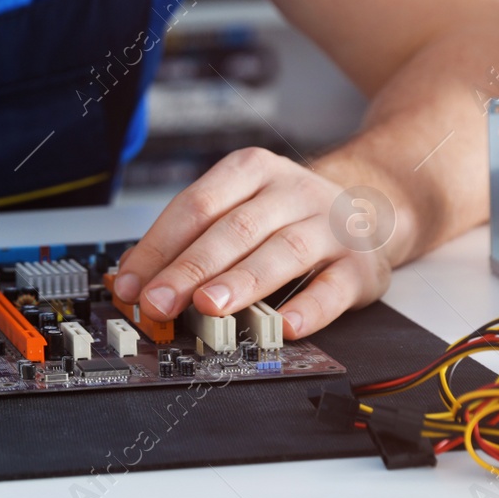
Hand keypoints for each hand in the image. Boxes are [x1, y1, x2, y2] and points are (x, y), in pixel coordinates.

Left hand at [108, 147, 392, 337]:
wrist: (368, 206)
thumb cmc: (286, 214)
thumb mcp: (239, 207)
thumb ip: (190, 238)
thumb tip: (134, 276)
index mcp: (250, 171)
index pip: (195, 206)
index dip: (158, 247)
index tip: (130, 284)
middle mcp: (291, 192)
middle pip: (233, 229)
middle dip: (190, 268)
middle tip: (159, 301)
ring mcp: (330, 226)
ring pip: (282, 251)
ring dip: (241, 282)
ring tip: (209, 307)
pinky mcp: (362, 265)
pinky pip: (335, 286)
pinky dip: (311, 308)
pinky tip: (287, 326)